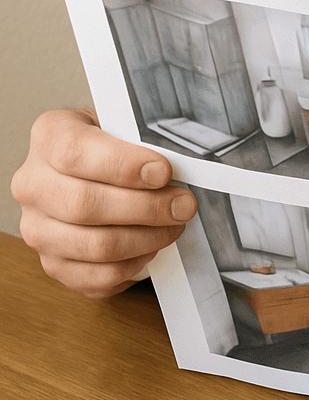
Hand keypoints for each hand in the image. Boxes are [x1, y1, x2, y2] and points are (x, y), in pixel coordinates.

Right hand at [11, 109, 196, 298]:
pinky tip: (151, 247)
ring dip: (146, 238)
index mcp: (50, 136)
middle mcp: (33, 183)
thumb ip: (144, 140)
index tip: (163, 172)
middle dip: (147, 208)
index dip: (123, 165)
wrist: (96, 166)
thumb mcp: (125, 123)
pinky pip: (96, 277)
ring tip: (174, 225)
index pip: (75, 152)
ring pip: (94, 245)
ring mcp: (38, 228)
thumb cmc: (115, 142)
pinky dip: (132, 265)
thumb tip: (178, 168)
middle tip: (184, 205)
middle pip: (85, 204)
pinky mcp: (53, 263)